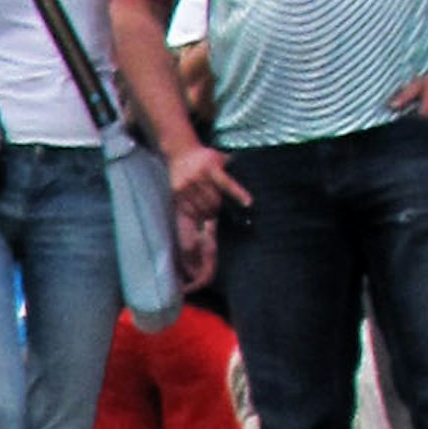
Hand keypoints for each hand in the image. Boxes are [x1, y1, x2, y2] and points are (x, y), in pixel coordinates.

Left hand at [167, 144, 237, 277]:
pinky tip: (248, 203)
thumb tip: (194, 255)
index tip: (196, 279)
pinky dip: (237, 193)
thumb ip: (188, 228)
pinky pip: (226, 184)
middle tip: (211, 216)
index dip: (193, 258)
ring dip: (220, 202)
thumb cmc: (183, 178)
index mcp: (179, 208)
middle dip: (213, 219)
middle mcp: (187, 197)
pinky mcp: (211, 169)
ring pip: (217, 204)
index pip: (187, 239)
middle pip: (208, 218)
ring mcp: (199, 182)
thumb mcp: (179, 203)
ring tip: (211, 189)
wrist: (179, 149)